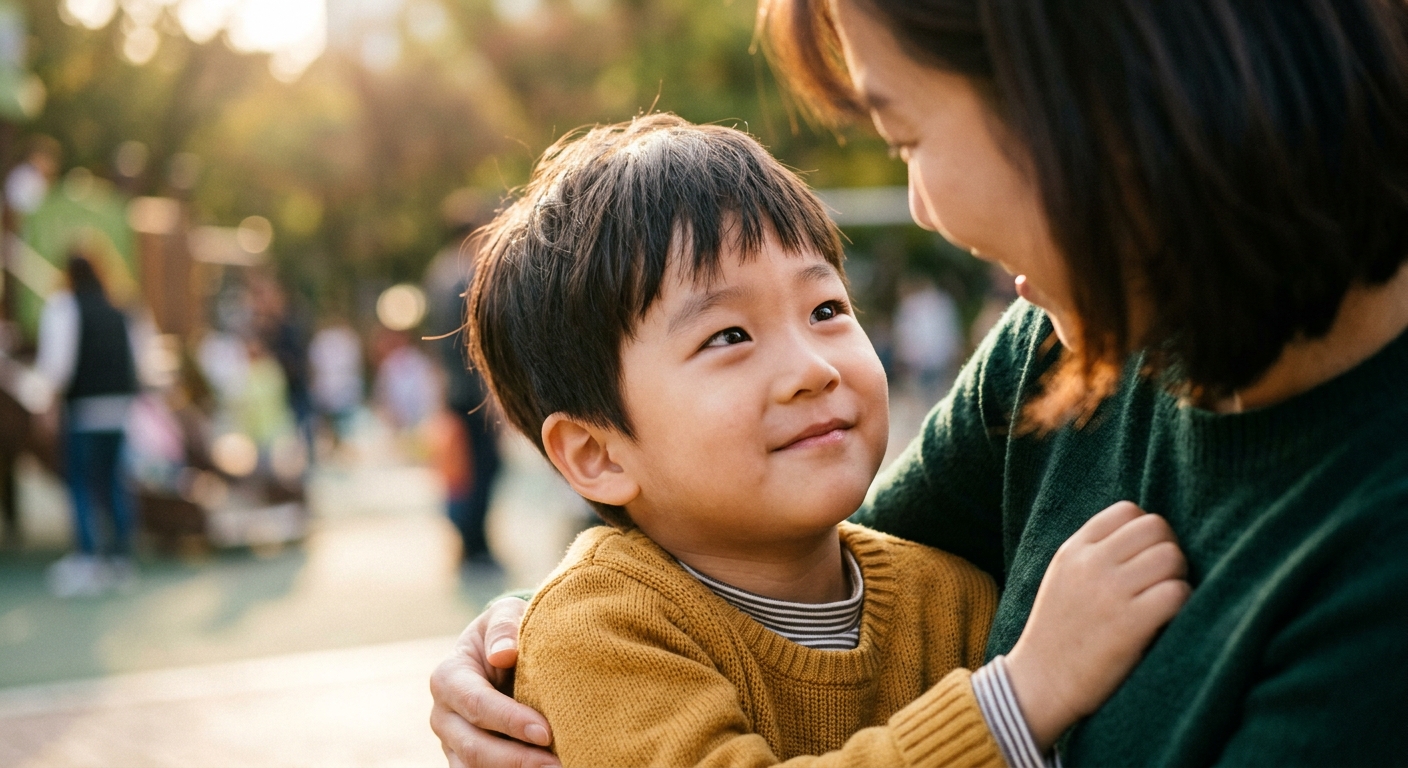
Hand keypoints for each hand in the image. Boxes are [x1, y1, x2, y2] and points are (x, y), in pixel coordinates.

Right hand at [429, 598, 558, 767]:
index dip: (510, 721)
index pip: (477, 705)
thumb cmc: (506, 633)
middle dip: (517, 759)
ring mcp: (451, 743)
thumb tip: (504, 654)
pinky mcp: (466, 761)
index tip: (545, 732)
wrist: (500, 655)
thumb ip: (505, 627)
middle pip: (474, 747)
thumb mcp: (505, 615)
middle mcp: (443, 716)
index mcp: (448, 678)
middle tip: (558, 764)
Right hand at [1005, 501, 1190, 749]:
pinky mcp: (1130, 624)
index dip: (1146, 531)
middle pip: (1156, 527)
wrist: (1040, 682)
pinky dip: (1182, 604)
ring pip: (1171, 556)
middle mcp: (1091, 564)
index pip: (1127, 510)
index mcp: (1073, 550)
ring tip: (1165, 599)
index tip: (1144, 558)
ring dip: (1178, 576)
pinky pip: (1177, 592)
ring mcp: (1110, 592)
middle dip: (1168, 549)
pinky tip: (1167, 619)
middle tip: (1162, 579)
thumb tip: (1146, 535)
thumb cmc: (1059, 632)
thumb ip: (1093, 552)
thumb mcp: (1063, 578)